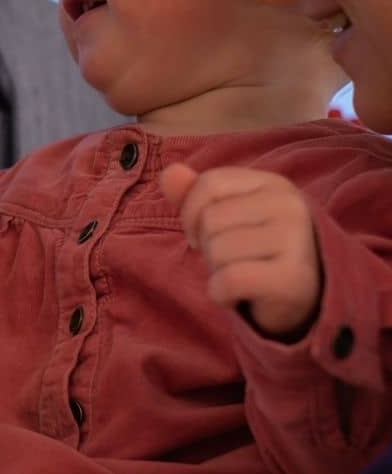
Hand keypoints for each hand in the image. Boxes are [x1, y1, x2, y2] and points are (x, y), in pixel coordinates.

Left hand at [161, 164, 321, 339]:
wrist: (305, 300)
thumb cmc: (258, 253)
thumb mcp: (229, 216)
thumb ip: (196, 194)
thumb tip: (169, 173)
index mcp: (274, 184)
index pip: (209, 183)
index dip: (191, 212)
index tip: (203, 233)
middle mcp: (290, 206)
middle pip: (210, 219)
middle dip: (209, 245)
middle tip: (236, 259)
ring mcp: (296, 241)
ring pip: (218, 249)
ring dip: (217, 270)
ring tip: (244, 275)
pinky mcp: (293, 278)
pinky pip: (228, 280)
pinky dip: (221, 294)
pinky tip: (241, 295)